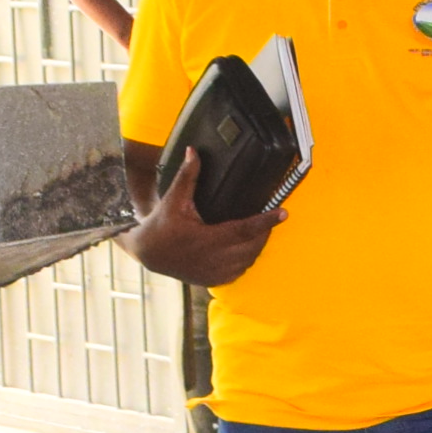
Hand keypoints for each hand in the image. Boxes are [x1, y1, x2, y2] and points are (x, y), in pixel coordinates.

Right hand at [127, 147, 281, 286]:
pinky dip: (246, 259)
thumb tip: (193, 152)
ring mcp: (214, 273)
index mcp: (206, 239)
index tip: (283, 212)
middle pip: (252, 246)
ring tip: (261, 230)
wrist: (148, 254)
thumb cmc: (161, 226)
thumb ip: (188, 176)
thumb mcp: (173, 199)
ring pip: (248, 260)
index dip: (266, 221)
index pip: (245, 230)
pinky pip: (239, 271)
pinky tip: (246, 247)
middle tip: (271, 217)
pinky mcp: (213, 280)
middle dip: (265, 231)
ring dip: (257, 246)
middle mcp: (213, 259)